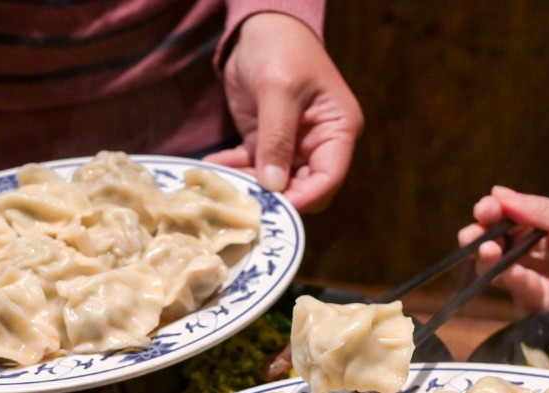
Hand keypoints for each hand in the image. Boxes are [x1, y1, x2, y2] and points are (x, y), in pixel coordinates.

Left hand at [204, 12, 363, 212]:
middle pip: (303, 188)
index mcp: (337, 130)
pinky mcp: (265, 144)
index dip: (304, 198)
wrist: (258, 27)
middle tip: (242, 200)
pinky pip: (251, 169)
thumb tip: (273, 185)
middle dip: (273, 197)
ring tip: (221, 185)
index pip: (328, 178)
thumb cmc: (281, 48)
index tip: (275, 209)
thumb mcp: (279, 90)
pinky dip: (233, 172)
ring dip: (248, 187)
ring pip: (274, 185)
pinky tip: (212, 170)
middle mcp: (318, 144)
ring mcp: (291, 146)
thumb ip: (277, 138)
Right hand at [458, 186, 548, 314]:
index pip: (508, 216)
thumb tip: (499, 192)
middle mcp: (534, 252)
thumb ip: (543, 212)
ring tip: (485, 249)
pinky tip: (501, 269)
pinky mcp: (538, 305)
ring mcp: (535, 279)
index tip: (485, 208)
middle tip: (473, 232)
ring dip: (485, 258)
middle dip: (478, 235)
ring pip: (497, 268)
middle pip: (495, 242)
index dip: (492, 211)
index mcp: (545, 227)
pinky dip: (506, 279)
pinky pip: (516, 290)